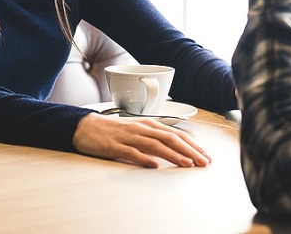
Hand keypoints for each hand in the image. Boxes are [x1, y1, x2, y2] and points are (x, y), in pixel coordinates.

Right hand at [73, 112, 211, 167]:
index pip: (177, 134)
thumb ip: (155, 137)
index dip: (193, 145)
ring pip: (155, 145)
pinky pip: (132, 152)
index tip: (205, 155)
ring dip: (173, 155)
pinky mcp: (116, 146)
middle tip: (203, 161)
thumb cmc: (114, 130)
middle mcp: (142, 129)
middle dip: (189, 151)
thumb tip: (176, 147)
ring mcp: (129, 137)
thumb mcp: (138, 130)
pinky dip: (144, 159)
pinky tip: (154, 165)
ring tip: (187, 164)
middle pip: (171, 139)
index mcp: (150, 125)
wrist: (86, 127)